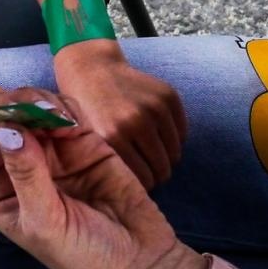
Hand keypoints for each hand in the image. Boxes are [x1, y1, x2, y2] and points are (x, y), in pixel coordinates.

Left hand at [0, 93, 202, 268]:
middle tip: (29, 107)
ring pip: (36, 110)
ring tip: (53, 117)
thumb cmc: (85, 258)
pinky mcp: (87, 144)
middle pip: (7, 120)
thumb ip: (25, 174)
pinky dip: (66, 109)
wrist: (141, 264)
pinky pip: (68, 113)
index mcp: (0, 191)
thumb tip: (4, 128)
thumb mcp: (46, 222)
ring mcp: (56, 153)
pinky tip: (70, 123)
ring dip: (40, 104)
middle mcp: (23, 167)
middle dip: (14, 107)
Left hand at [54, 40, 187, 187]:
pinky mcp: (168, 95)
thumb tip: (132, 201)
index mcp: (110, 138)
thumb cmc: (85, 110)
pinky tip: (158, 137)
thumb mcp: (86, 141)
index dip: (142, 187)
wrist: (91, 68)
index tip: (137, 187)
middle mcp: (134, 122)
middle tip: (147, 172)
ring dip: (166, 159)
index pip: (143, 181)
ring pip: (174, 154)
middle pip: (161, 170)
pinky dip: (174, 140)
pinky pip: (182, 133)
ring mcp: (153, 107)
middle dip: (156, 175)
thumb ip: (108, 166)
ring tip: (151, 156)